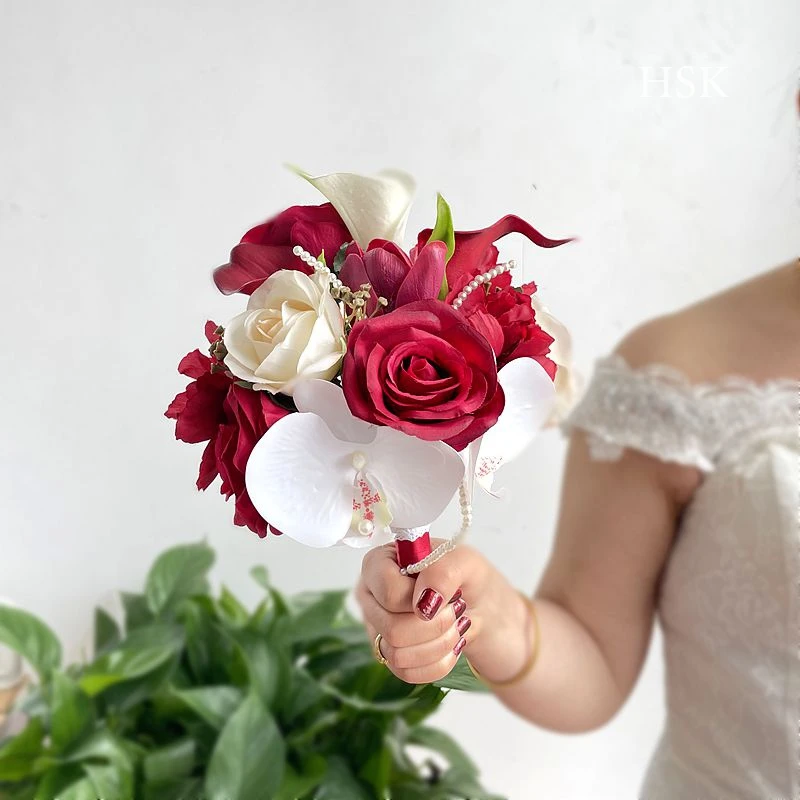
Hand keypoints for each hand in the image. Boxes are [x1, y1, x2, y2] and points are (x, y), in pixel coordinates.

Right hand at [356, 539, 520, 683]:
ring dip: (439, 644)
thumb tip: (423, 604)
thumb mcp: (465, 561)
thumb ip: (442, 571)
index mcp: (379, 563)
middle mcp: (371, 596)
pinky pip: (406, 673)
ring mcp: (377, 628)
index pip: (389, 592)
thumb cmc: (468, 577)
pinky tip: (450, 645)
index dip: (421, 599)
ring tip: (455, 626)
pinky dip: (438, 662)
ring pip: (397, 655)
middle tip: (456, 610)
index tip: (446, 593)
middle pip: (391, 628)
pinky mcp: (390, 656)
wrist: (484, 608)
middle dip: (435, 625)